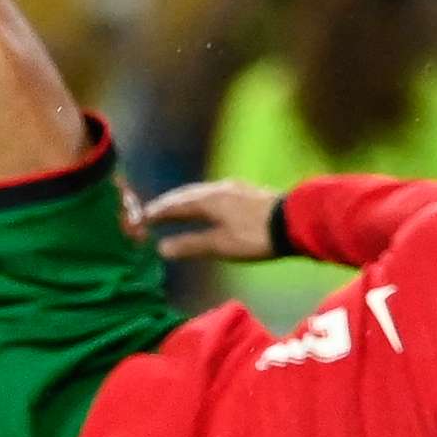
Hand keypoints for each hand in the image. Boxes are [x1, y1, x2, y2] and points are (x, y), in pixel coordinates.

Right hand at [139, 178, 283, 262]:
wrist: (296, 222)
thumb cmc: (256, 236)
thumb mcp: (220, 245)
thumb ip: (191, 245)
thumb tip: (162, 248)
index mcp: (208, 200)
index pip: (175, 205)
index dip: (157, 213)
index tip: (140, 219)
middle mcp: (218, 188)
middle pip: (186, 195)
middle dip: (168, 204)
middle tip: (152, 212)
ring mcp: (235, 188)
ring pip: (202, 192)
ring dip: (185, 201)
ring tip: (176, 209)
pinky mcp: (248, 193)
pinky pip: (215, 194)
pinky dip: (202, 201)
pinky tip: (209, 206)